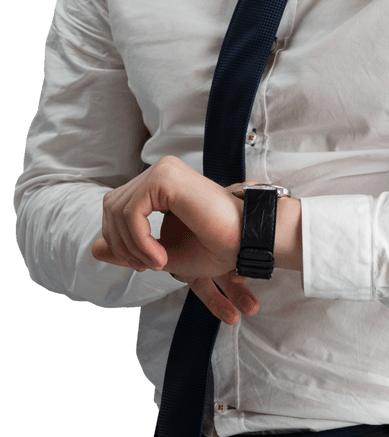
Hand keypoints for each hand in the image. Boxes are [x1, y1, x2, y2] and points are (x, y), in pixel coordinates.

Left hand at [91, 156, 259, 323]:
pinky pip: (131, 212)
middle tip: (148, 265)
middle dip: (122, 244)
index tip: (145, 264)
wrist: (247, 242)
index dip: (121, 240)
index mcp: (160, 182)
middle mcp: (160, 170)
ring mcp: (163, 170)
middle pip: (111, 206)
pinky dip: (139, 241)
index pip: (116, 206)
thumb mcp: (162, 251)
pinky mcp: (166, 178)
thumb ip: (129, 247)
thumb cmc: (215, 246)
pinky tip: (161, 258)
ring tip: (158, 263)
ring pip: (117, 210)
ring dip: (132, 246)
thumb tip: (93, 247)